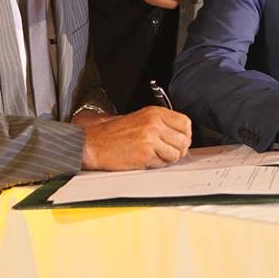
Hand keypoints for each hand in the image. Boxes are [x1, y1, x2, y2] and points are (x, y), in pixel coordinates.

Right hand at [77, 106, 191, 169]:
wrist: (93, 144)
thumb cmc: (112, 134)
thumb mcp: (139, 119)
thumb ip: (159, 124)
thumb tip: (179, 135)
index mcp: (154, 113)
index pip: (185, 123)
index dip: (185, 135)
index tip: (180, 140)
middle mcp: (154, 123)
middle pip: (184, 140)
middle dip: (179, 149)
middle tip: (169, 152)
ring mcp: (151, 138)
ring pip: (175, 154)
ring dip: (168, 159)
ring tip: (154, 156)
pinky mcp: (145, 154)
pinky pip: (162, 163)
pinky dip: (156, 165)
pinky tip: (145, 160)